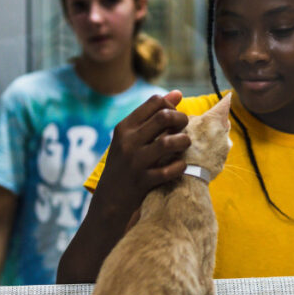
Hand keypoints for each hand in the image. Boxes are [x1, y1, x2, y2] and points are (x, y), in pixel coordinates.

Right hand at [98, 90, 189, 216]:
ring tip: (185, 145)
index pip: (154, 102)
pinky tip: (180, 166)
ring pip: (167, 142)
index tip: (175, 118)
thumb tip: (178, 93)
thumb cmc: (124, 165)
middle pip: (164, 117)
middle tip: (184, 129)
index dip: (172, 106)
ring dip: (183, 142)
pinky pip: (168, 170)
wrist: (109, 201)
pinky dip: (179, 167)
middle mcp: (128, 141)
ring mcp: (134, 162)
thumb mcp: (131, 139)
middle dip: (181, 120)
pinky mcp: (142, 182)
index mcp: (125, 127)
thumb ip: (153, 116)